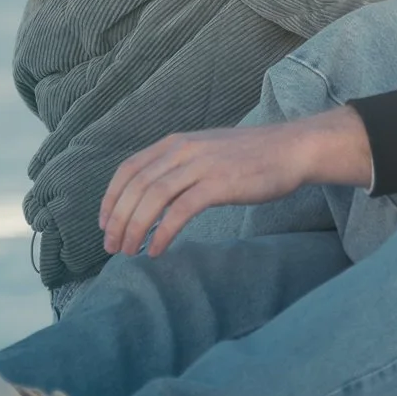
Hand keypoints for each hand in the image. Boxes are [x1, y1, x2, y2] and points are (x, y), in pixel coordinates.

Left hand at [98, 107, 373, 257]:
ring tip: (129, 252)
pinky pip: (180, 212)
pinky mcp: (218, 185)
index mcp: (175, 143)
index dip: (111, 198)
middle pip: (136, 187)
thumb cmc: (251, 156)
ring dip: (135, 228)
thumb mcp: (206, 151)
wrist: (291, 150)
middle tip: (112, 247)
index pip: (129, 169)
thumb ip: (180, 166)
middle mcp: (182, 151)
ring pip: (152, 199)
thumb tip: (155, 194)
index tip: (105, 224)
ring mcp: (201, 166)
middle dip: (118, 220)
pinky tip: (157, 250)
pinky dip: (163, 233)